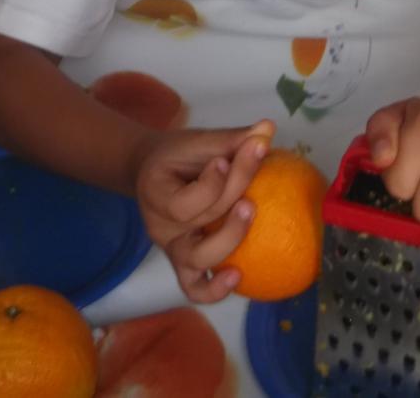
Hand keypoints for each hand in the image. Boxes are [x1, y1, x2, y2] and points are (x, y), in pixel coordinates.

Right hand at [134, 120, 274, 302]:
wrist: (151, 172)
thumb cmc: (177, 156)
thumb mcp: (196, 141)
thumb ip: (230, 138)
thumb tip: (269, 129)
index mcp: (155, 192)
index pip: (185, 201)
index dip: (211, 184)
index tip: (226, 160)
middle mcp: (159, 226)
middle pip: (198, 221)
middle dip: (231, 196)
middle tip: (252, 181)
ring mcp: (171, 248)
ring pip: (196, 261)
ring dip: (228, 239)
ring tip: (250, 213)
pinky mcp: (182, 263)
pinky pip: (194, 287)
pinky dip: (213, 290)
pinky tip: (239, 276)